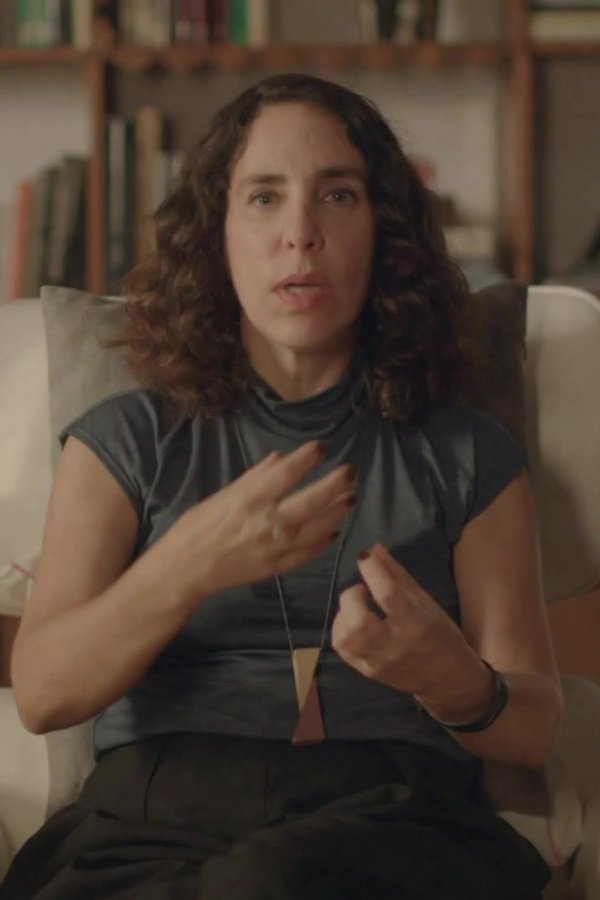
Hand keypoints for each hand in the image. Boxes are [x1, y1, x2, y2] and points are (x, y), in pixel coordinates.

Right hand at [167, 440, 354, 602]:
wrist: (184, 571)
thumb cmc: (196, 528)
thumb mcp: (221, 496)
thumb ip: (253, 478)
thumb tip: (280, 459)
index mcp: (249, 499)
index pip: (287, 472)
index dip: (308, 457)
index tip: (322, 446)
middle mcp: (266, 522)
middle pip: (312, 500)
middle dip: (335, 484)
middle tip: (350, 472)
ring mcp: (274, 547)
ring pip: (317, 528)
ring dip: (336, 512)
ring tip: (349, 499)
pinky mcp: (276, 568)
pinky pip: (307, 554)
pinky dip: (323, 542)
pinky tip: (333, 530)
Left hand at [331, 544, 485, 708]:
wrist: (447, 679)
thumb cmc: (441, 634)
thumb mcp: (426, 602)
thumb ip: (398, 576)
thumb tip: (374, 550)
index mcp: (415, 624)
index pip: (387, 594)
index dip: (371, 570)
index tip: (365, 556)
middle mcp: (395, 645)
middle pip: (359, 622)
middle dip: (351, 597)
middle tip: (362, 591)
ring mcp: (379, 662)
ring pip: (345, 639)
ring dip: (343, 615)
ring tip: (356, 608)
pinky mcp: (368, 672)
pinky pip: (344, 651)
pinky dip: (342, 631)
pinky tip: (352, 624)